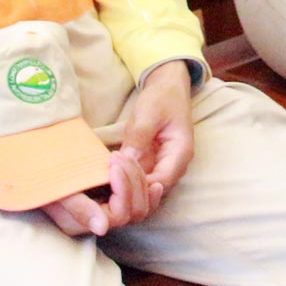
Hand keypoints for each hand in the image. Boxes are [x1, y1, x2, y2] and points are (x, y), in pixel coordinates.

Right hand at [42, 149, 149, 237]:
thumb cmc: (42, 176)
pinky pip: (138, 204)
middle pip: (134, 212)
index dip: (123, 188)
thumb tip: (103, 228)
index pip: (120, 214)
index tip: (113, 162)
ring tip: (123, 157)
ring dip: (138, 179)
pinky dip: (146, 191)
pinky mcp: (111, 201)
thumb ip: (80, 208)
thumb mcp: (59, 190)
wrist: (32, 165)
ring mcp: (105, 214)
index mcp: (81, 224)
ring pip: (140, 208)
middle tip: (119, 156)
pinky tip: (154, 180)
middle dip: (133, 180)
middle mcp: (95, 224)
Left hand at [121, 60, 197, 207]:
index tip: (115, 169)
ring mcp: (162, 169)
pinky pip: (138, 185)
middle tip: (107, 172)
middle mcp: (174, 167)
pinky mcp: (151, 167)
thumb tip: (125, 162)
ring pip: (145, 195)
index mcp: (180, 154)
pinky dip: (123, 183)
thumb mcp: (149, 113)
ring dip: (124, 189)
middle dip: (129, 191)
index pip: (159, 183)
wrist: (167, 88)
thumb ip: (139, 137)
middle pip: (153, 196)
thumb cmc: (161, 97)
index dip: (136, 183)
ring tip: (106, 172)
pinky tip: (107, 175)